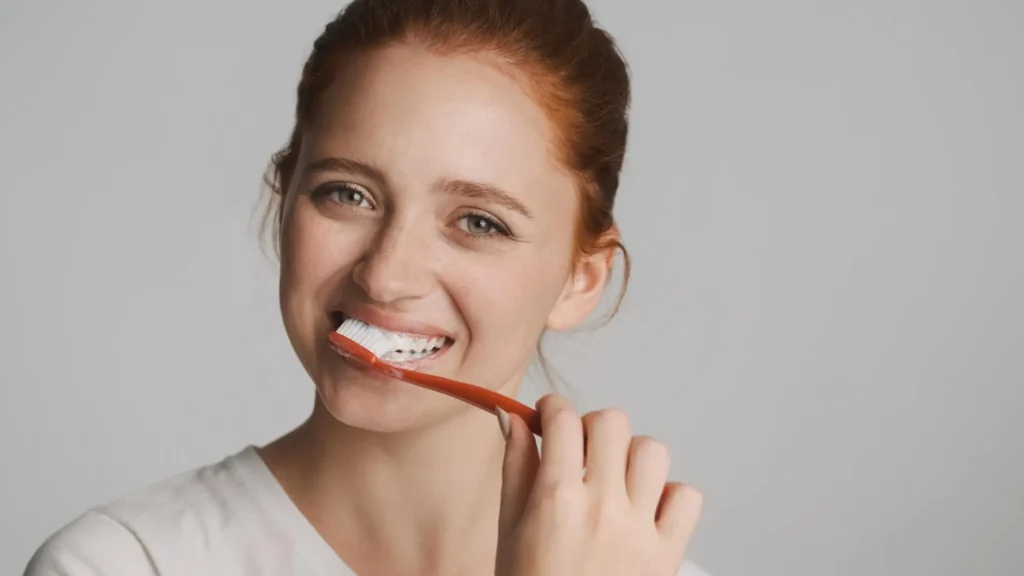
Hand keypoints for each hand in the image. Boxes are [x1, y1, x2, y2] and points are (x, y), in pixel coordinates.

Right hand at [495, 394, 702, 575]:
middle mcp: (603, 508)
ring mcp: (640, 530)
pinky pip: (686, 497)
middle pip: (612, 423)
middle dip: (591, 428)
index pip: (563, 419)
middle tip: (580, 450)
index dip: (553, 409)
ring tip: (615, 478)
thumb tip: (513, 420)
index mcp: (556, 500)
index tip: (550, 416)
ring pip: (653, 451)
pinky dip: (669, 496)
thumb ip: (515, 469)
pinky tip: (644, 509)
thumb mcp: (508, 531)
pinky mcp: (668, 554)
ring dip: (631, 456)